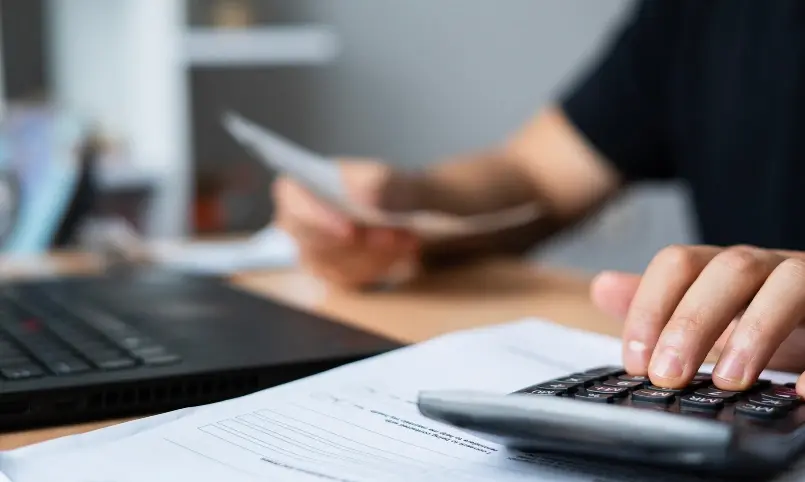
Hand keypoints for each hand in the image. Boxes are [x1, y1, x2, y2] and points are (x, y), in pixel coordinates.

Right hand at [273, 159, 422, 287]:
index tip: (350, 229)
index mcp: (299, 188)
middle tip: (392, 235)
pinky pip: (352, 278)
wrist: (404, 209)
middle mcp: (298, 224)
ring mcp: (313, 254)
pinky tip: (405, 249)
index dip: (318, 217)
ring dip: (376, 253)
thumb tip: (368, 200)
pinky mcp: (333, 274)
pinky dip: (382, 264)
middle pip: (314, 241)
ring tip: (407, 237)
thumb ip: (380, 183)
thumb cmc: (386, 187)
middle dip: (358, 241)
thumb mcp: (390, 176)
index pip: (293, 201)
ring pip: (336, 263)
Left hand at [589, 244, 804, 394]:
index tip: (635, 362)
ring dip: (756, 330)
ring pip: (789, 283)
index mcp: (724, 267)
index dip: (650, 307)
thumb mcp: (708, 314)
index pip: (677, 263)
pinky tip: (803, 390)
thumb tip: (602, 286)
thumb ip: (659, 303)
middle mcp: (768, 267)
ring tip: (729, 381)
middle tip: (667, 376)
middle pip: (729, 270)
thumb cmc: (764, 318)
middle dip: (692, 322)